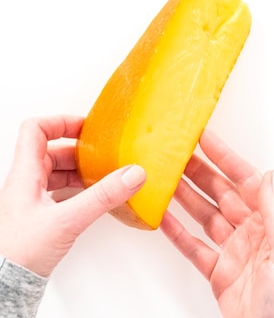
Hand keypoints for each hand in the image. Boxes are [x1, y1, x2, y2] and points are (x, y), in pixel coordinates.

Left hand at [0, 115, 145, 276]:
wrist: (5, 283)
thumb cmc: (18, 253)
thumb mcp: (67, 220)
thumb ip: (102, 196)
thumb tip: (130, 174)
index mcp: (25, 175)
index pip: (36, 130)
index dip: (61, 122)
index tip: (87, 127)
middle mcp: (25, 183)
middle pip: (51, 150)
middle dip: (79, 150)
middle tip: (102, 153)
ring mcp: (30, 199)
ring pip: (56, 170)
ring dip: (80, 169)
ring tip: (102, 174)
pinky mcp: (38, 215)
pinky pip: (59, 190)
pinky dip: (78, 188)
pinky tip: (92, 197)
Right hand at [160, 130, 273, 317]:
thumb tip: (269, 176)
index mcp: (271, 223)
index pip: (245, 181)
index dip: (226, 158)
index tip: (207, 139)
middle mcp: (251, 233)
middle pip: (220, 194)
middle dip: (200, 171)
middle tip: (177, 153)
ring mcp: (233, 252)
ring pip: (204, 216)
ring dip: (185, 196)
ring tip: (165, 178)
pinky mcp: (218, 273)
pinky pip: (194, 247)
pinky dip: (176, 232)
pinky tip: (163, 218)